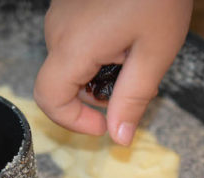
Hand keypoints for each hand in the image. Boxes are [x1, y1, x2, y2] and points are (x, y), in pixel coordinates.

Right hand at [33, 0, 192, 144]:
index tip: (106, 123)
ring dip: (100, 73)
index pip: (49, 99)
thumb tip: (118, 138)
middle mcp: (57, 30)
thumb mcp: (155, 54)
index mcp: (74, 46)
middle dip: (96, 96)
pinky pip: (75, 41)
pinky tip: (128, 34)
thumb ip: (132, 99)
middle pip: (62, 83)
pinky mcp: (68, 5)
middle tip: (136, 82)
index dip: (73, 122)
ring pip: (70, 63)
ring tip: (137, 52)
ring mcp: (59, 14)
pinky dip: (98, 52)